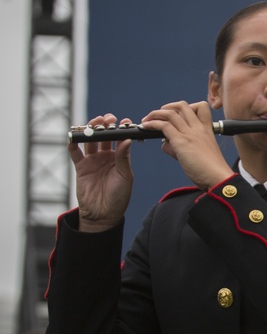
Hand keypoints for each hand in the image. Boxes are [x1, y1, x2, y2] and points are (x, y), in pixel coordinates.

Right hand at [69, 113, 134, 232]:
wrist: (103, 214)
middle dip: (105, 126)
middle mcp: (106, 157)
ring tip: (94, 123)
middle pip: (104, 137)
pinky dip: (72, 144)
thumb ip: (124, 158)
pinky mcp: (80, 167)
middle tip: (108, 119)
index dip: (121, 130)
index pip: (120, 140)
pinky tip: (73, 136)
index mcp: (119, 158)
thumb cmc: (119, 196)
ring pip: (90, 141)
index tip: (124, 122)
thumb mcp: (125, 176)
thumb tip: (127, 140)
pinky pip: (75, 153)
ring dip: (90, 131)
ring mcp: (92, 161)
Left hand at [141, 101, 234, 189]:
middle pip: (182, 105)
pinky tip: (145, 127)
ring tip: (146, 120)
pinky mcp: (181, 141)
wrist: (218, 177)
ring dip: (155, 114)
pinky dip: (151, 124)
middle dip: (167, 107)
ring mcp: (190, 133)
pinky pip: (163, 126)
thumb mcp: (199, 153)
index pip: (200, 107)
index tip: (178, 115)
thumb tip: (166, 144)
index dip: (187, 107)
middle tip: (158, 116)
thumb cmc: (211, 170)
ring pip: (170, 113)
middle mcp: (198, 128)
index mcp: (207, 130)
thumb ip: (181, 146)